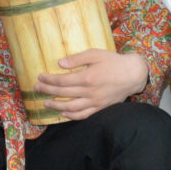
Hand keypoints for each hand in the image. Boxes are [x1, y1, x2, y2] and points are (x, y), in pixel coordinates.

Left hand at [33, 48, 148, 118]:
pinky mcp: (100, 108)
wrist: (133, 74)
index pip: (62, 81)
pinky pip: (84, 115)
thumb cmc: (113, 61)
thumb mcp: (95, 54)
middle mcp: (90, 91)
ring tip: (46, 103)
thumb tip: (60, 63)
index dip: (49, 80)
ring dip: (56, 106)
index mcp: (87, 77)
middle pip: (63, 93)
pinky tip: (64, 113)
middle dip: (48, 91)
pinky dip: (72, 116)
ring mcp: (95, 102)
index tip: (40, 77)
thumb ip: (77, 58)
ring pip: (71, 107)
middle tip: (37, 88)